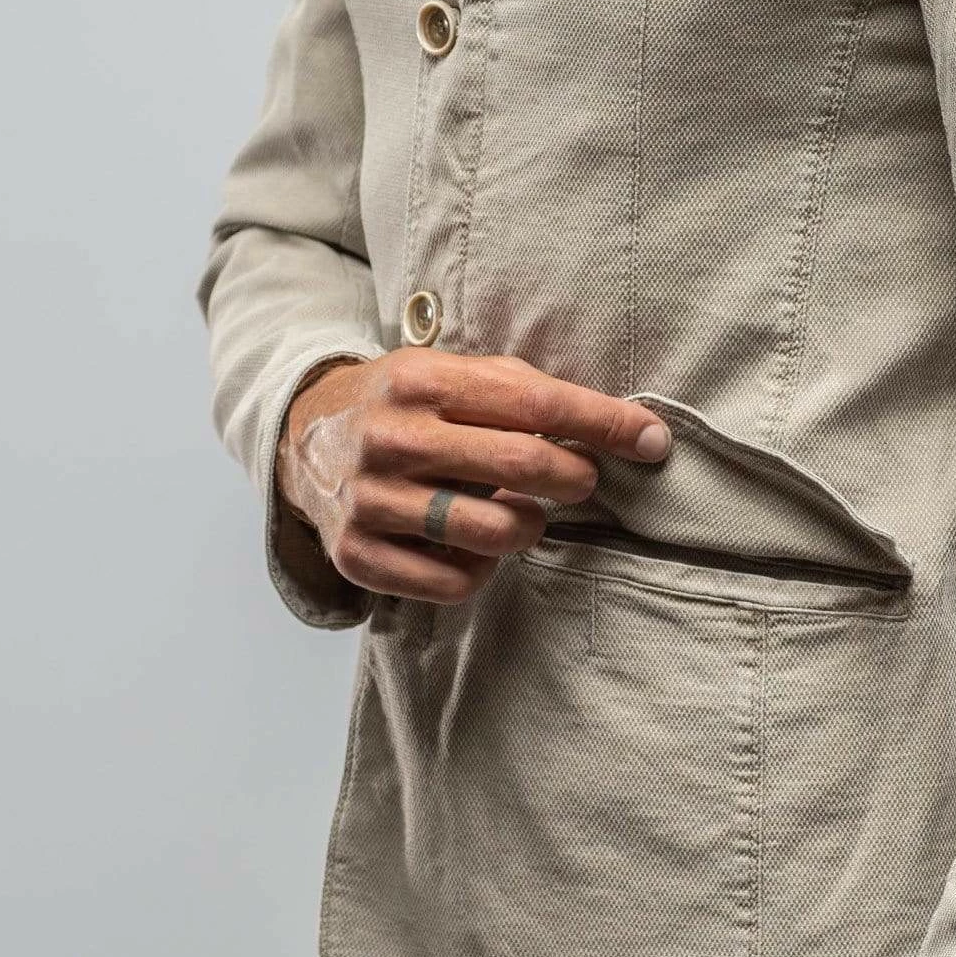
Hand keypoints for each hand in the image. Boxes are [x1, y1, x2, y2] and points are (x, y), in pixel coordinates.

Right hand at [275, 349, 672, 604]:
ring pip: (494, 532)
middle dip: (576, 476)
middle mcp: (390, 438)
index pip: (535, 403)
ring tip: (521, 512)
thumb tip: (621, 428)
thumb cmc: (406, 405)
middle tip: (583, 480)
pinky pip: (453, 584)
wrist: (302, 437)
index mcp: (420, 380)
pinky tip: (473, 545)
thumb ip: (522, 392)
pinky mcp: (357, 554)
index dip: (604, 423)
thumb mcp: (449, 372)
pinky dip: (481, 570)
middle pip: (522, 465)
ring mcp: (369, 500)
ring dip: (529, 526)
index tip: (653, 441)